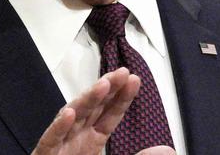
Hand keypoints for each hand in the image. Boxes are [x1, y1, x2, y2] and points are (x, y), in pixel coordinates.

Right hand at [32, 67, 174, 154]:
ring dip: (86, 100)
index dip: (121, 97)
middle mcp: (75, 138)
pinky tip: (70, 113)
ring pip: (72, 118)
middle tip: (122, 72)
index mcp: (91, 141)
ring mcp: (59, 146)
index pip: (109, 114)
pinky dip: (59, 127)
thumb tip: (169, 149)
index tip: (134, 79)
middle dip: (107, 89)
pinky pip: (50, 140)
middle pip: (92, 109)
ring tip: (103, 85)